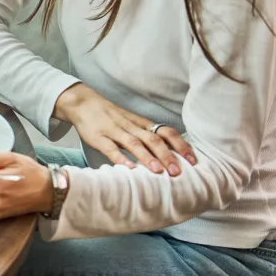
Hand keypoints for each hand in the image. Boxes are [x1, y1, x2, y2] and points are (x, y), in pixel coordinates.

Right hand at [52, 83, 195, 175]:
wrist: (82, 103)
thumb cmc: (110, 116)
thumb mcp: (131, 122)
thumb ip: (147, 135)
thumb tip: (169, 153)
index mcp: (141, 124)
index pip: (166, 132)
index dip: (181, 145)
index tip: (193, 160)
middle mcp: (131, 126)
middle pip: (153, 140)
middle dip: (168, 156)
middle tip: (178, 172)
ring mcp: (114, 131)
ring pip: (134, 144)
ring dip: (147, 157)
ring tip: (158, 171)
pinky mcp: (98, 137)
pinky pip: (110, 148)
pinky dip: (120, 158)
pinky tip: (129, 168)